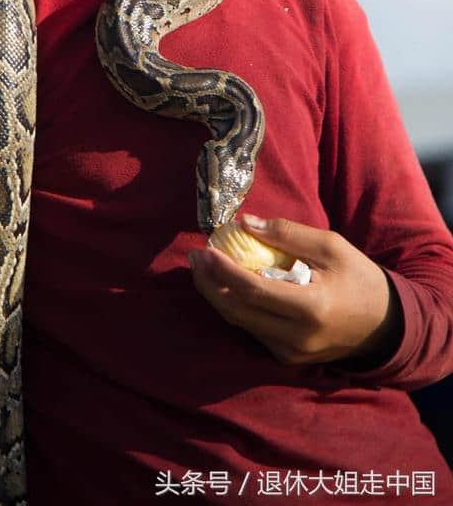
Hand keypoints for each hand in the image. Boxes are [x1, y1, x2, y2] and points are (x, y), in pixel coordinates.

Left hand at [189, 214, 401, 365]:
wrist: (385, 326)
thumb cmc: (359, 278)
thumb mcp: (331, 246)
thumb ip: (288, 234)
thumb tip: (246, 223)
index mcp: (312, 307)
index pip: (254, 291)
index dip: (224, 271)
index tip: (205, 250)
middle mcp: (298, 337)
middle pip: (237, 312)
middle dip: (209, 284)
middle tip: (194, 257)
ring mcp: (291, 352)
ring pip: (240, 323)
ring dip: (216, 295)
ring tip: (202, 267)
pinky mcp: (287, 357)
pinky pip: (252, 330)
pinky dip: (235, 306)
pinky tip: (225, 284)